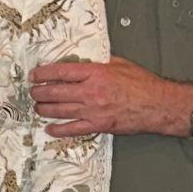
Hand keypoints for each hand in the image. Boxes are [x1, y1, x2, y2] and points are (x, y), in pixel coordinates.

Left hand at [29, 55, 186, 138]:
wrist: (160, 105)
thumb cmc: (143, 84)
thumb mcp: (119, 64)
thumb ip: (98, 63)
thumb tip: (82, 61)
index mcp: (95, 73)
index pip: (61, 72)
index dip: (43, 74)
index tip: (34, 76)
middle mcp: (91, 92)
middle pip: (55, 92)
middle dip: (39, 92)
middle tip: (33, 92)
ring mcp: (93, 110)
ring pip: (59, 110)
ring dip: (44, 109)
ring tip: (37, 107)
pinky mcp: (99, 125)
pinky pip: (72, 129)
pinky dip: (58, 130)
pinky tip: (49, 128)